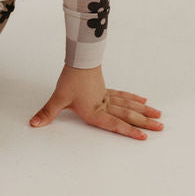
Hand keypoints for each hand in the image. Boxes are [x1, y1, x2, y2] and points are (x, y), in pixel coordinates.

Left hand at [29, 64, 163, 139]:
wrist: (78, 58)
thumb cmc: (70, 78)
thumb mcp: (59, 98)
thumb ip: (47, 113)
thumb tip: (33, 124)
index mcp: (95, 112)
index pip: (115, 124)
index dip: (129, 131)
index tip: (144, 137)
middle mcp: (104, 105)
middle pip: (128, 115)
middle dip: (144, 123)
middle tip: (161, 128)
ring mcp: (107, 96)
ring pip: (129, 105)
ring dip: (144, 111)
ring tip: (158, 116)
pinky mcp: (105, 88)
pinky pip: (123, 96)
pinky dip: (133, 98)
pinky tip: (143, 100)